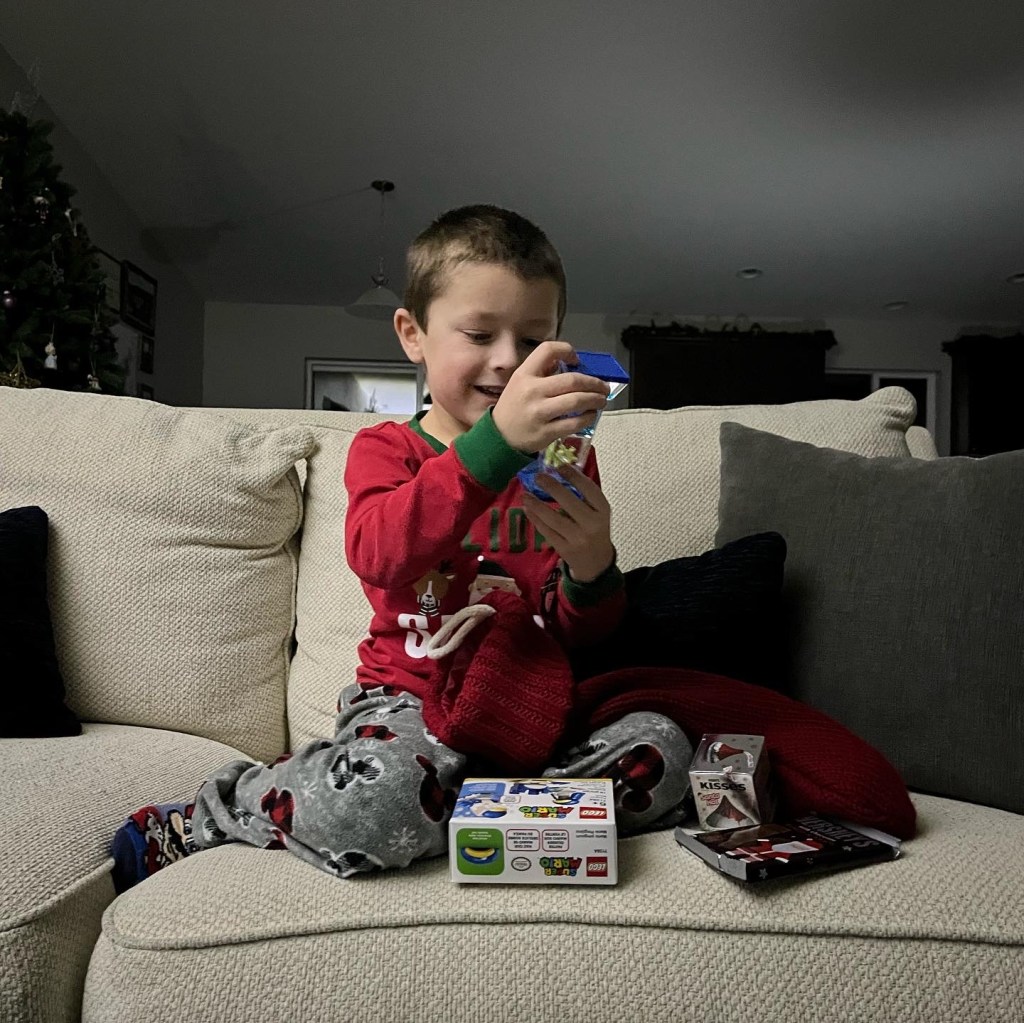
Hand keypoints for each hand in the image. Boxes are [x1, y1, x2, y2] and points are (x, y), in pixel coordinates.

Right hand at [491, 341, 609, 453]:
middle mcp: (532, 391)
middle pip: (572, 380)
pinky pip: (575, 422)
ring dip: (595, 399)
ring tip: (601, 400)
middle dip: (594, 383)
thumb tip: (573, 366)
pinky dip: (588, 417)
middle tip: (603, 386)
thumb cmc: (514, 407)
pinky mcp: (547, 432)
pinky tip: (591, 415)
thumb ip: (542, 372)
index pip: (547, 350)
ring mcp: (540, 412)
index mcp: (525, 375)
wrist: (500, 437)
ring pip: (577, 401)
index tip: (577, 361)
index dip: (567, 351)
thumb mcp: (520, 382)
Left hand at [521, 465, 614, 582]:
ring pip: (554, 518)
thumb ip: (583, 497)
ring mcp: (578, 539)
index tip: (559, 465)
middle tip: (538, 477)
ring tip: (525, 494)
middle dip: (552, 487)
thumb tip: (557, 474)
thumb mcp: (597, 513)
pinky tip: (528, 510)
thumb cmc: (595, 530)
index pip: (589, 489)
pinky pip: (547, 531)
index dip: (574, 476)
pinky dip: (536, 519)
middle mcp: (592, 524)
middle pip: (570, 502)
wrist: (597, 563)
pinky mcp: (565, 550)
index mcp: (603, 511)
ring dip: (537, 505)